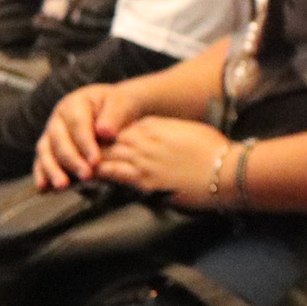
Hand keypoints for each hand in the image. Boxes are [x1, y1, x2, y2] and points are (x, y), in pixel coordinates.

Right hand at [36, 83, 143, 186]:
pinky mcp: (51, 149)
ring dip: (52, 169)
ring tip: (62, 186)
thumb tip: (104, 132)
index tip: (96, 161)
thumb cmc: (124, 106)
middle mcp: (60, 118)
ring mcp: (53, 133)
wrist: (118, 111)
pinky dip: (42, 174)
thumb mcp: (126, 103)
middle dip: (71, 159)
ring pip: (46, 151)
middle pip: (59, 139)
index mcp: (76, 103)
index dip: (85, 143)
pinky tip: (43, 189)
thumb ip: (116, 115)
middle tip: (86, 175)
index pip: (78, 124)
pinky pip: (43, 161)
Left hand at [93, 116, 230, 206]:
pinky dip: (101, 174)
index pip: (124, 127)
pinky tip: (91, 176)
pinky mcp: (145, 180)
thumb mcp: (190, 130)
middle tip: (82, 153)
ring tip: (80, 165)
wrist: (226, 169)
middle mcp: (144, 139)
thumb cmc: (215, 150)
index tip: (103, 140)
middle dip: (95, 146)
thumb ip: (169, 129)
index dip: (111, 134)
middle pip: (110, 140)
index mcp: (156, 125)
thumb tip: (161, 134)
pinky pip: (114, 174)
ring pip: (107, 156)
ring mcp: (143, 160)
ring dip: (93, 160)